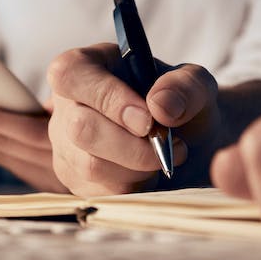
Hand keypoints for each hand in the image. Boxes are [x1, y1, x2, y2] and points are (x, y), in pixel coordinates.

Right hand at [45, 44, 220, 195]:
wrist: (186, 144)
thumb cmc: (180, 104)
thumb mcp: (195, 84)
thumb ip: (185, 86)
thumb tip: (160, 106)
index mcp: (86, 66)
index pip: (72, 75)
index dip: (108, 98)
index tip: (148, 120)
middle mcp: (66, 106)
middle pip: (81, 128)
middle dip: (133, 145)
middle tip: (169, 145)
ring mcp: (65, 147)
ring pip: (91, 166)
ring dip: (138, 168)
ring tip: (163, 157)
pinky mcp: (75, 181)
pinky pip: (100, 193)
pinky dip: (134, 188)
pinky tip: (148, 174)